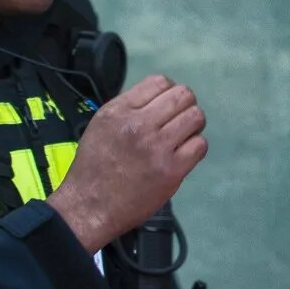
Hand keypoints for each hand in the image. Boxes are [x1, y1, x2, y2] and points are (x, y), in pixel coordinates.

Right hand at [51, 74, 206, 250]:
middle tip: (178, 120)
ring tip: (183, 136)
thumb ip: (129, 109)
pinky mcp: (172, 170)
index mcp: (119, 111)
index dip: (168, 91)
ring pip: (195, 117)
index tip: (166, 106)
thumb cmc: (94, 168)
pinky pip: (200, 145)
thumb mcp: (101, 125)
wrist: (89, 206)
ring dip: (193, 125)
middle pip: (183, 96)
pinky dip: (195, 147)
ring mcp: (157, 148)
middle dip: (185, 105)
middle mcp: (139, 125)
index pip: (159, 82)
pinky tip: (183, 154)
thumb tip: (158, 99)